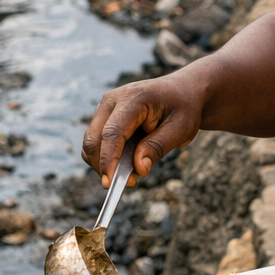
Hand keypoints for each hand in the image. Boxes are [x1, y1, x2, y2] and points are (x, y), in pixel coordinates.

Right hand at [82, 74, 203, 187]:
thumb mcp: (181, 129)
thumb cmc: (183, 108)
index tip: (110, 183)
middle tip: (130, 183)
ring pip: (91, 143)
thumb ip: (157, 147)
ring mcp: (105, 107)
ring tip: (132, 174)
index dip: (109, 159)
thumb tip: (138, 168)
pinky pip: (97, 142)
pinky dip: (105, 157)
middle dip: (104, 166)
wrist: (182, 91)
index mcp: (133, 98)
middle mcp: (113, 100)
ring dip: (104, 163)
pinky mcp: (104, 116)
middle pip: (94, 139)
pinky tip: (125, 164)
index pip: (113, 132)